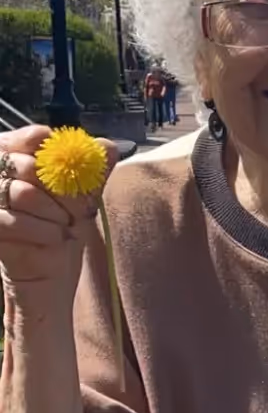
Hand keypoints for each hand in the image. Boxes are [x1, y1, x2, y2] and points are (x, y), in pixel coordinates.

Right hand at [0, 126, 113, 300]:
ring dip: (54, 211)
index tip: (72, 162)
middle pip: (28, 165)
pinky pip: (14, 221)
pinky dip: (43, 230)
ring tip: (66, 224)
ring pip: (22, 193)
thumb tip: (108, 146)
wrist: (50, 274)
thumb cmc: (62, 230)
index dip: (50, 147)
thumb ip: (93, 171)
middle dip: (61, 186)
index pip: (28, 138)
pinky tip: (57, 237)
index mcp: (17, 158)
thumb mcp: (82, 198)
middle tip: (79, 205)